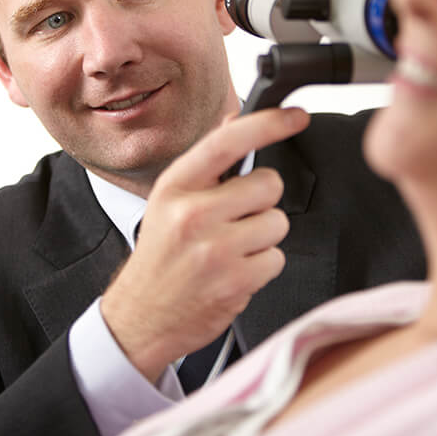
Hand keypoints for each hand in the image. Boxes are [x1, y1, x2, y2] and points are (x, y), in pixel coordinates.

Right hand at [100, 106, 309, 382]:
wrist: (139, 319)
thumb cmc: (162, 254)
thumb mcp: (171, 199)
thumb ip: (207, 161)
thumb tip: (235, 119)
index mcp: (176, 186)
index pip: (228, 141)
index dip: (268, 124)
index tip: (297, 117)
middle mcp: (192, 214)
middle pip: (269, 184)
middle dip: (262, 200)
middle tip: (237, 218)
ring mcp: (214, 249)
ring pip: (277, 222)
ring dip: (263, 236)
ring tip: (232, 249)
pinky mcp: (234, 281)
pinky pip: (276, 258)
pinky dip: (262, 266)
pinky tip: (235, 271)